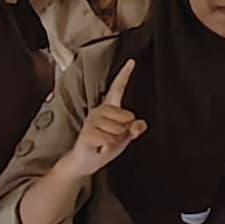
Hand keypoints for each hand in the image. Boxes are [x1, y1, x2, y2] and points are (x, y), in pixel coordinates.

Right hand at [55, 60, 146, 179]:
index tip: (132, 62)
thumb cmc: (103, 146)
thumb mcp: (124, 138)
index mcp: (109, 109)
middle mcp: (99, 111)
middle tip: (113, 137)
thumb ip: (134, 129)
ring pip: (118, 129)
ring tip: (105, 142)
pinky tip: (100, 147)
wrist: (85, 161)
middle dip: (124, 130)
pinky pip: (109, 139)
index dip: (125, 75)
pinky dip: (108, 146)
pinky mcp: (87, 133)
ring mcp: (91, 122)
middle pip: (126, 116)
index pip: (118, 88)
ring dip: (116, 140)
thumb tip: (138, 125)